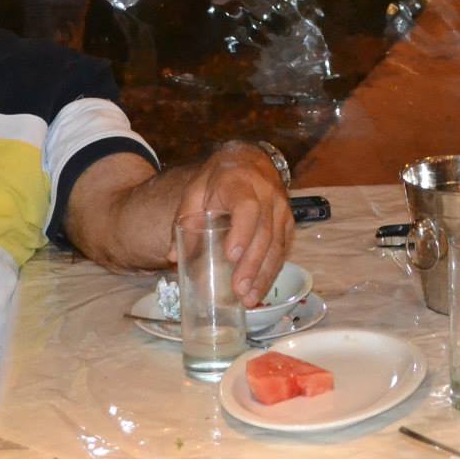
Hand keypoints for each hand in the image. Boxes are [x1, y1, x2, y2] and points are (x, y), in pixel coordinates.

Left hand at [173, 143, 292, 305]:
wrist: (250, 160)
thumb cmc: (219, 178)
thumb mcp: (196, 190)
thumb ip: (184, 218)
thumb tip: (172, 256)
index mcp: (241, 183)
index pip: (247, 208)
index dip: (242, 232)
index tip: (231, 255)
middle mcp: (267, 195)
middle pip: (264, 233)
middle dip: (253, 265)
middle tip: (240, 290)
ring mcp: (281, 208)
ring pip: (277, 244)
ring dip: (264, 274)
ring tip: (250, 298)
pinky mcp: (288, 220)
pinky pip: (283, 248)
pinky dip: (273, 270)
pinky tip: (262, 288)